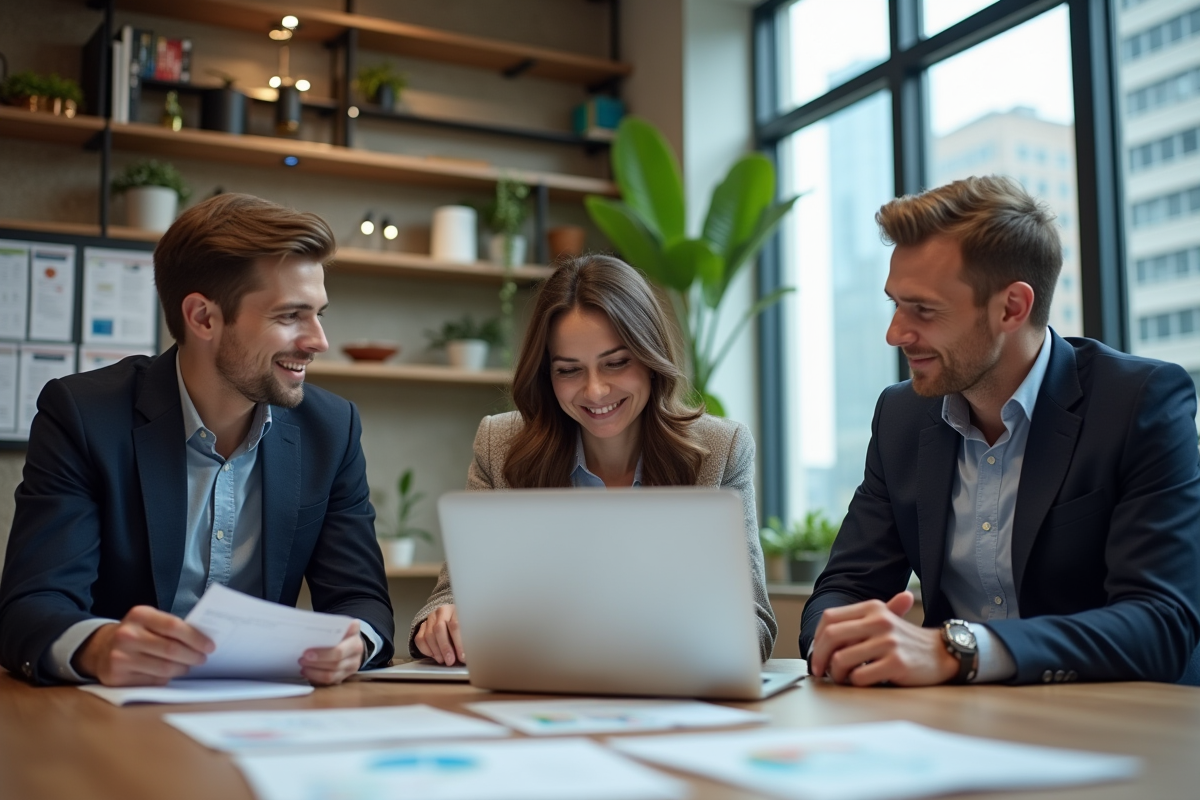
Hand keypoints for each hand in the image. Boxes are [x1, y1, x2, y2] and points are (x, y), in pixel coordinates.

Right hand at [73, 605, 213, 686]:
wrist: (100, 647)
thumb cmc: (136, 633)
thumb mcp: (149, 621)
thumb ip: (171, 627)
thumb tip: (203, 639)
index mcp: (139, 615)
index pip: (174, 626)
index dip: (196, 637)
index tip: (210, 645)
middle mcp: (127, 635)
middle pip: (171, 649)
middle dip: (193, 656)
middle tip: (203, 658)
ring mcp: (120, 657)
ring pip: (164, 668)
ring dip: (182, 669)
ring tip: (188, 666)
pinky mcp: (116, 677)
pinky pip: (152, 681)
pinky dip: (165, 679)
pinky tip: (169, 674)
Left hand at [300, 621, 363, 685]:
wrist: (350, 643)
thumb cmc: (337, 633)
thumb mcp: (335, 625)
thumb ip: (325, 626)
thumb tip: (304, 633)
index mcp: (354, 631)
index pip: (343, 635)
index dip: (328, 644)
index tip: (308, 651)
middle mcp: (357, 648)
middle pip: (337, 656)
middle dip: (317, 659)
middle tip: (302, 657)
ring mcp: (353, 664)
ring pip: (332, 673)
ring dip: (314, 671)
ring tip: (303, 666)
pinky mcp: (346, 676)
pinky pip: (330, 681)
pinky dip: (316, 678)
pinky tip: (307, 672)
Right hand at [414, 604, 464, 665]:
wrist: (453, 618)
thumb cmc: (463, 625)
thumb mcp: (469, 628)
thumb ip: (467, 639)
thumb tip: (465, 657)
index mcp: (455, 610)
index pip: (455, 625)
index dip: (458, 643)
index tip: (462, 656)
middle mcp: (441, 611)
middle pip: (439, 629)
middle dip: (445, 647)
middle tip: (450, 661)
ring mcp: (430, 618)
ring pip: (428, 635)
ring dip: (436, 651)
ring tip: (443, 660)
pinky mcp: (422, 626)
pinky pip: (419, 639)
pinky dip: (426, 650)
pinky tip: (434, 656)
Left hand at [809, 591, 957, 686]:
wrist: (942, 653)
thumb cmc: (906, 641)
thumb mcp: (885, 621)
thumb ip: (854, 625)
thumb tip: (820, 639)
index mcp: (872, 608)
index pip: (830, 618)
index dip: (817, 638)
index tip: (817, 653)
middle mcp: (880, 621)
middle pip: (831, 637)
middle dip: (819, 657)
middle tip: (819, 671)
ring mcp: (889, 642)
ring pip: (842, 659)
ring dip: (836, 674)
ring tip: (842, 677)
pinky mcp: (896, 664)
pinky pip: (859, 676)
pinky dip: (854, 682)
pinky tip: (861, 681)